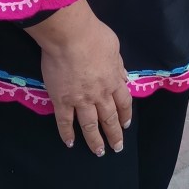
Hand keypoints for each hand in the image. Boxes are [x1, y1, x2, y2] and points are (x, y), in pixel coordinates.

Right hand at [26, 0, 131, 154]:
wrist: (71, 36)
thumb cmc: (94, 36)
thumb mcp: (114, 47)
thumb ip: (118, 64)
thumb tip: (123, 77)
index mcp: (113, 80)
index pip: (123, 103)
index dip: (125, 115)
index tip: (126, 125)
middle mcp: (99, 94)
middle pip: (109, 118)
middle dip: (114, 134)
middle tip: (117, 148)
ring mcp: (80, 100)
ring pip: (89, 125)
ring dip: (95, 140)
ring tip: (98, 152)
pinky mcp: (62, 101)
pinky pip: (64, 122)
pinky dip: (67, 134)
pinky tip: (70, 143)